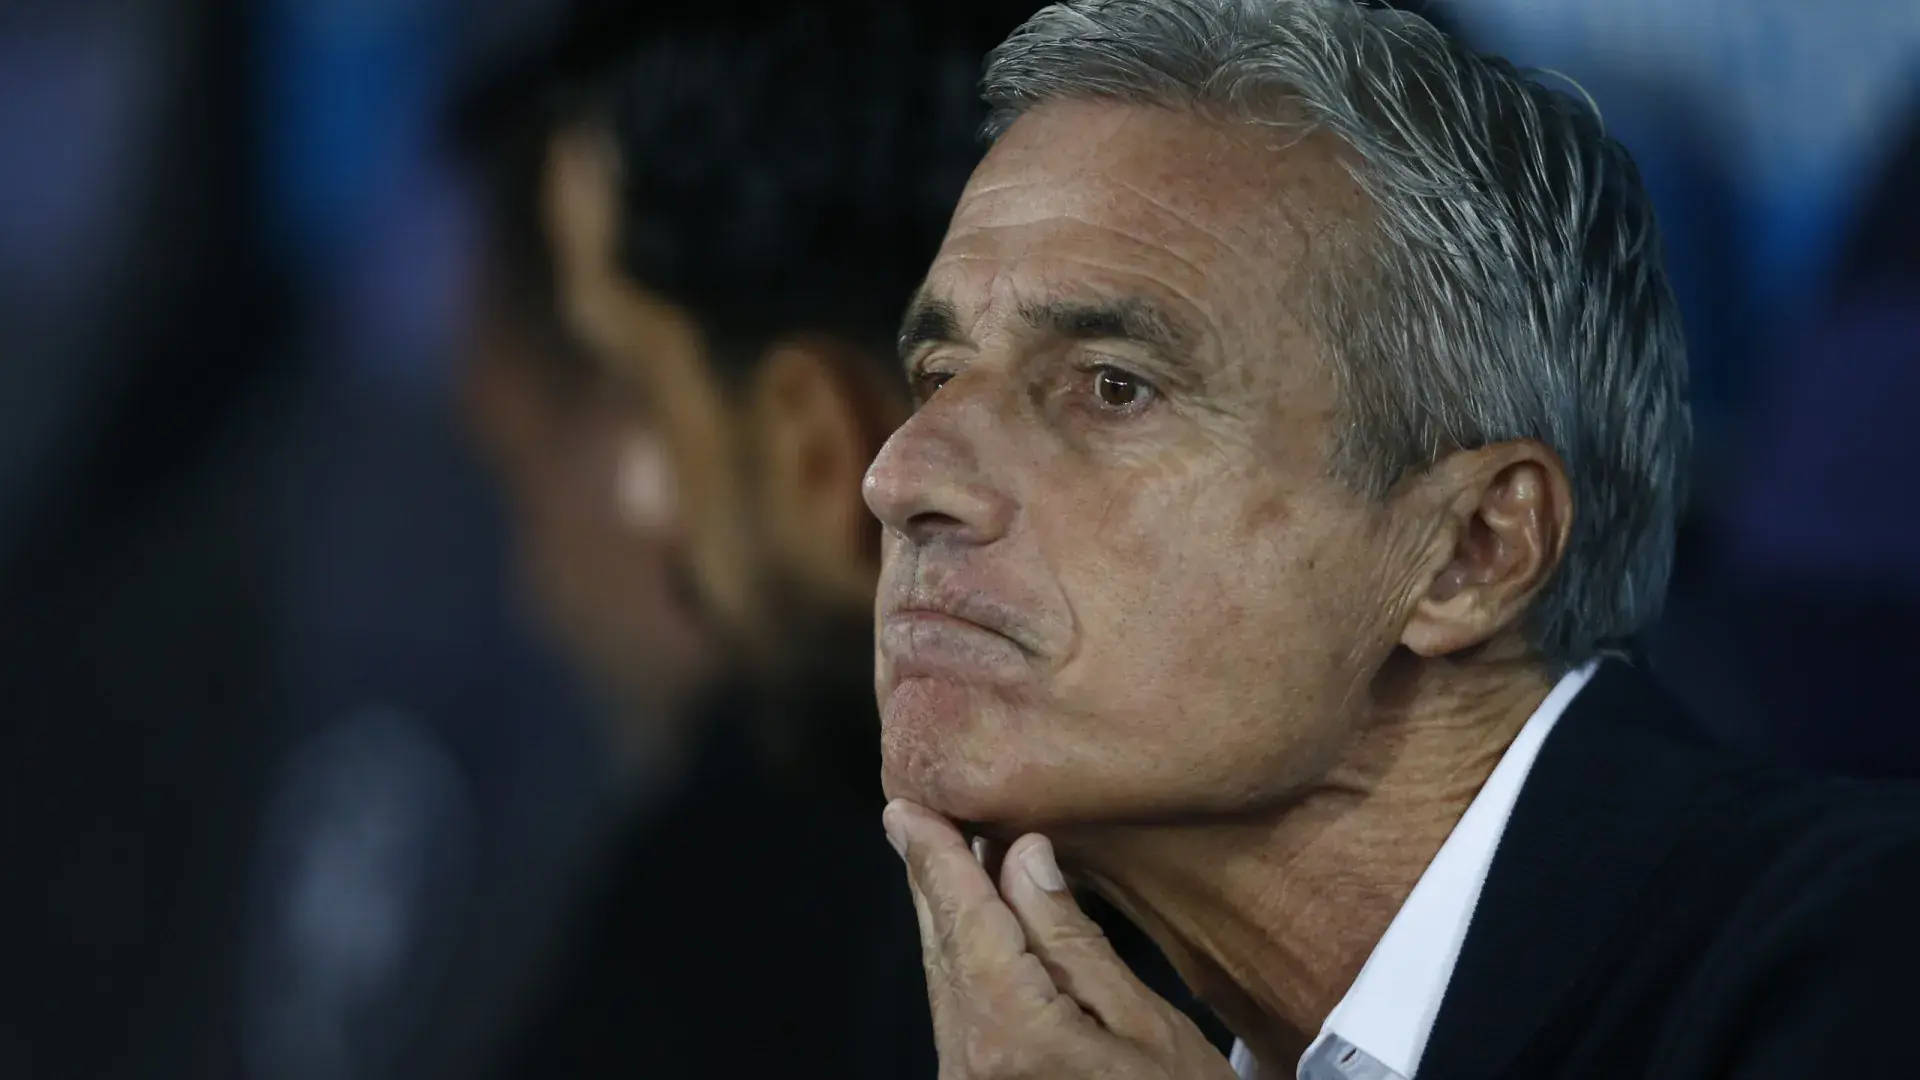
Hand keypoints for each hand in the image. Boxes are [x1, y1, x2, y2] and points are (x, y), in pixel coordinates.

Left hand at [883, 799, 1238, 1079]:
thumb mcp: (1145, 1024)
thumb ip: (1071, 941)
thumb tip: (1023, 857)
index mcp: (1014, 1038)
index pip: (966, 924)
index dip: (936, 860)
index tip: (906, 808)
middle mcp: (972, 1066)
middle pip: (942, 952)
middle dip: (929, 882)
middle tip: (910, 818)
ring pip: (945, 985)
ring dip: (946, 921)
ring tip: (943, 858)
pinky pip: (960, 1018)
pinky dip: (962, 965)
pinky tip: (973, 932)